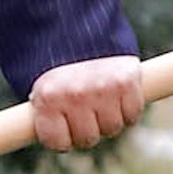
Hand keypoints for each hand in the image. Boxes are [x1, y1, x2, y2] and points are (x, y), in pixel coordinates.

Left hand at [29, 55, 145, 152]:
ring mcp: (102, 89)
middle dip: (86, 130)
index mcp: (48, 99)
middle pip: (87, 139)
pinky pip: (132, 114)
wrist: (80, 30)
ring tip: (99, 100)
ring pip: (112, 128)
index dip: (62, 139)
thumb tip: (43, 141)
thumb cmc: (56, 66)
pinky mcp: (126, 82)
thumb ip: (45, 116)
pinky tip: (117, 96)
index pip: (58, 143)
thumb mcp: (40, 88)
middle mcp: (75, 95)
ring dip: (108, 119)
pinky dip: (128, 109)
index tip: (62, 130)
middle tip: (83, 112)